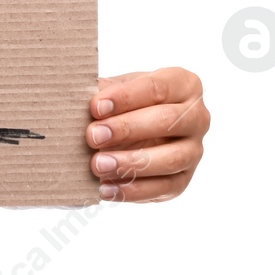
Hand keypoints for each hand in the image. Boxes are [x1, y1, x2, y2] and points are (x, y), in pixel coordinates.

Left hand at [87, 66, 207, 202]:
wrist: (137, 128)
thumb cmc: (127, 103)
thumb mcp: (118, 89)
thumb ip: (103, 91)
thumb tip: (78, 97)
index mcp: (183, 84)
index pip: (156, 88)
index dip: (125, 98)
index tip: (95, 106)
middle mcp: (197, 117)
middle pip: (166, 122)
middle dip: (126, 129)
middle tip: (93, 136)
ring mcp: (194, 150)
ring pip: (171, 159)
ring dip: (131, 163)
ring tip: (98, 165)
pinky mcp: (183, 179)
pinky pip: (163, 188)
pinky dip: (133, 190)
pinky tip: (106, 188)